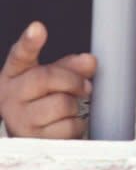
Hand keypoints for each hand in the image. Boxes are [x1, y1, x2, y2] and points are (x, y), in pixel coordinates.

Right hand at [0, 22, 96, 138]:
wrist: (29, 135)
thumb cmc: (41, 101)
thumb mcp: (51, 78)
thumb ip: (70, 66)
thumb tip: (90, 61)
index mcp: (14, 73)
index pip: (20, 54)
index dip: (29, 41)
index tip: (38, 28)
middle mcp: (10, 95)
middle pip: (46, 77)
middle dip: (73, 80)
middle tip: (85, 86)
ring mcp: (19, 120)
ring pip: (61, 104)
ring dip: (75, 106)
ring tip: (69, 108)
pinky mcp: (34, 141)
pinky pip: (68, 127)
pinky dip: (76, 125)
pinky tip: (66, 125)